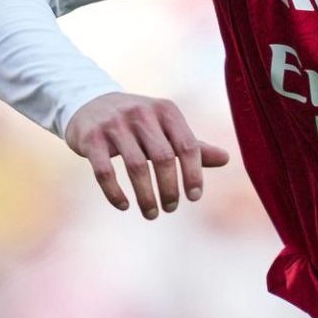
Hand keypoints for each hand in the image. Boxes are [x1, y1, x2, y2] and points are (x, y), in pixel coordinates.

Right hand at [64, 92, 230, 218]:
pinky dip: (115, 192)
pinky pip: (104, 171)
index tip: (194, 197)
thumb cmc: (138, 123)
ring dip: (146, 196)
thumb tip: (226, 158)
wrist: (90, 104)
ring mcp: (114, 125)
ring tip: (151, 213)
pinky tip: (124, 205)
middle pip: (163, 157)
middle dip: (169, 188)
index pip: (187, 145)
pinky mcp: (91, 138)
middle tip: (171, 208)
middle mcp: (141, 113)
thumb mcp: (166, 128)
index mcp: (166, 111)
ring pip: (136, 166)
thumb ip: (193, 145)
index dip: (193, 174)